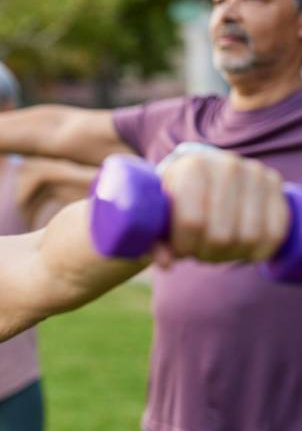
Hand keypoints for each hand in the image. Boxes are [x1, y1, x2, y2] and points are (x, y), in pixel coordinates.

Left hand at [155, 151, 288, 266]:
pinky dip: (257, 251)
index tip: (179, 249)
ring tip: (215, 249)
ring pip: (248, 238)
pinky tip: (241, 249)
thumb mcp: (158, 212)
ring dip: (230, 255)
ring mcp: (254, 174)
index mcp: (191, 167)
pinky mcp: (274, 184)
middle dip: (206, 253)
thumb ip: (154, 239)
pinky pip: (274, 233)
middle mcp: (226, 166)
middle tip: (198, 251)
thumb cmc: (175, 197)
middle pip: (221, 235)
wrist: (203, 172)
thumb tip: (165, 264)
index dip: (184, 247)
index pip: (192, 222)